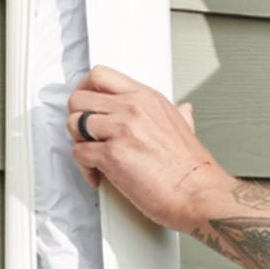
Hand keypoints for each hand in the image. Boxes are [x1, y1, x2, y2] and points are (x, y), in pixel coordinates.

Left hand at [67, 64, 228, 230]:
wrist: (197, 192)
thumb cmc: (191, 167)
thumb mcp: (186, 127)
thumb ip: (178, 115)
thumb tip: (184, 111)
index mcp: (148, 98)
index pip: (101, 76)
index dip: (86, 90)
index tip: (86, 103)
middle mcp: (132, 108)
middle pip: (79, 98)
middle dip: (77, 117)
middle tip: (86, 133)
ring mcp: (121, 130)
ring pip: (73, 124)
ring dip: (78, 142)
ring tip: (92, 154)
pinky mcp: (111, 155)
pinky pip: (79, 154)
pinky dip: (84, 167)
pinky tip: (97, 173)